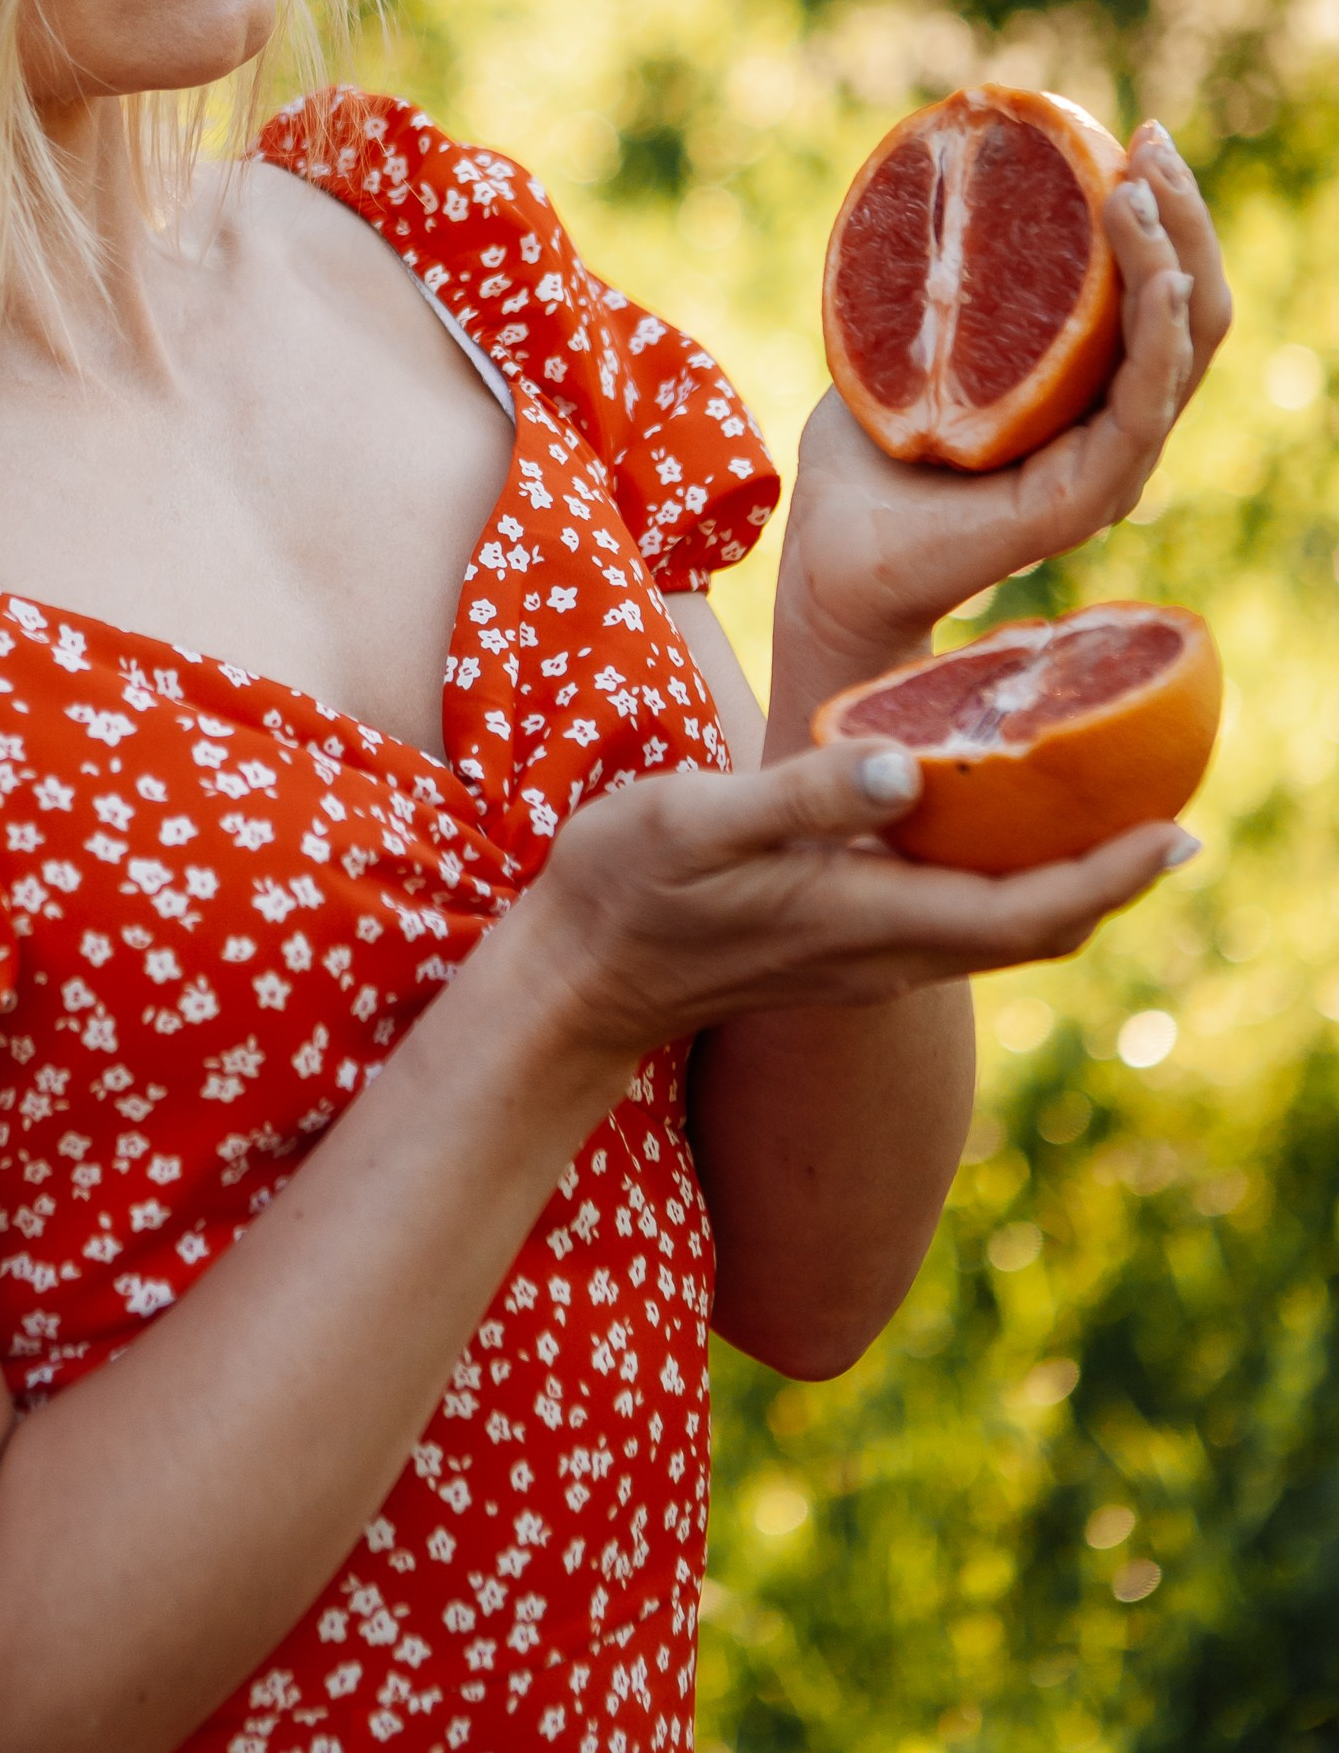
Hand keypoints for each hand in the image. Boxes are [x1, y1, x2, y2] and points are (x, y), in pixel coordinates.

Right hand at [531, 736, 1179, 1066]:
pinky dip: (1006, 878)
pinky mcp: (842, 946)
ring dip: (1066, 881)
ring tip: (1108, 811)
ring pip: (1001, 930)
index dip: (1110, 877)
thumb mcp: (697, 821)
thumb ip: (801, 796)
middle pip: (1036, 930)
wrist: (573, 981)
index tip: (1179, 831)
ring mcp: (865, 957)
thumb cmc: (623, 888)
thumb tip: (910, 770)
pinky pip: (958, 921)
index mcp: (865, 917)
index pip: (1026, 911)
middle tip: (1174, 810)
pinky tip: (997, 824)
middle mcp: (885, 952)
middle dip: (1112, 878)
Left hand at [773, 118, 1229, 706]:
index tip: (1132, 136)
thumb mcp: (907, 342)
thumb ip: (939, 281)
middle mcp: (1116, 428)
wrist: (827, 554)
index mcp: (1088, 391)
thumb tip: (939, 187)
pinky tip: (1155, 276)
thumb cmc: (866, 455)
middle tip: (1147, 139)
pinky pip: (1141, 408)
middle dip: (1183, 214)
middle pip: (1191, 310)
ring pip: (1181, 349)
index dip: (1161, 214)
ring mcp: (1110, 467)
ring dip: (1171, 256)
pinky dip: (1157, 334)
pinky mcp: (1084, 500)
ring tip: (1137, 187)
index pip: (1157, 294)